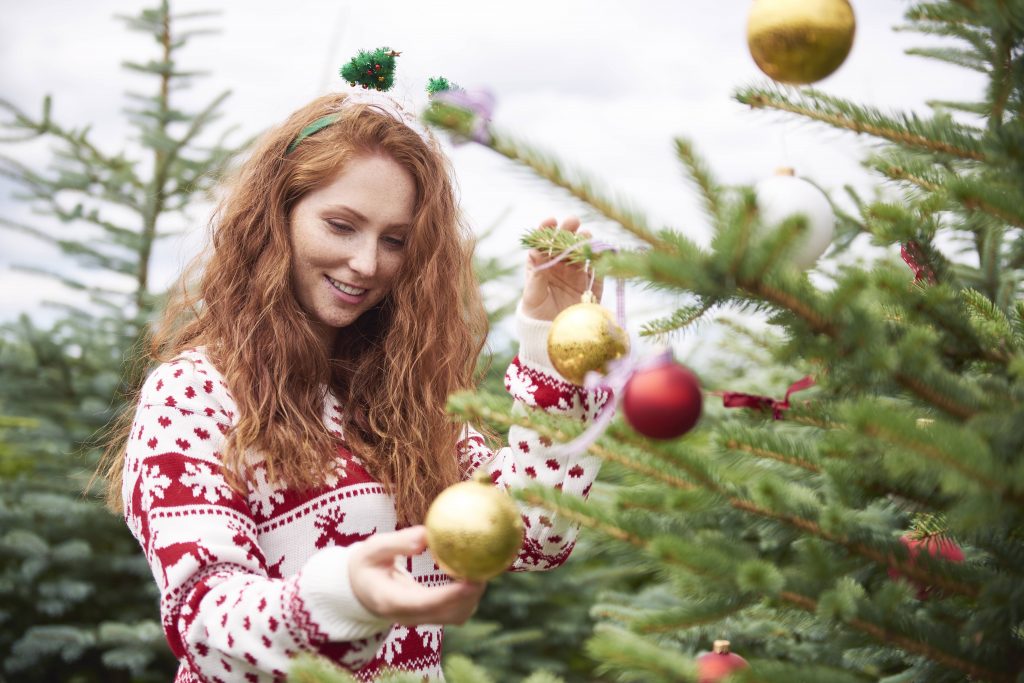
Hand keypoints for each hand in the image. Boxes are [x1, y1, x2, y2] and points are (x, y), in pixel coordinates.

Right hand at [348, 526, 484, 625]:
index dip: (451, 595)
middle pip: (447, 613)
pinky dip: (469, 596)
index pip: (425, 603)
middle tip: (485, 566)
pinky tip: (473, 573)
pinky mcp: (430, 617)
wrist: (359, 589)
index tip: (471, 580)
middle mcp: (407, 617)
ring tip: (481, 567)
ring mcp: (420, 620)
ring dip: (472, 595)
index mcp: (389, 601)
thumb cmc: (367, 565)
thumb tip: (426, 535)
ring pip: (456, 616)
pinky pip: (456, 611)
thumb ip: (397, 543)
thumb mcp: (371, 549)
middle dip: (470, 594)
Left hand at [521, 216, 603, 321]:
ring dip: (584, 242)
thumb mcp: (532, 294)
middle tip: (573, 221)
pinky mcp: (591, 282)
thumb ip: (536, 274)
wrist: (552, 331)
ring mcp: (577, 272)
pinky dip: (599, 259)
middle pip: (564, 242)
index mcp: (542, 263)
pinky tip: (599, 253)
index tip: (551, 221)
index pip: (544, 242)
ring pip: (582, 251)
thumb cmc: (536, 312)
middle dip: (569, 230)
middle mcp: (560, 263)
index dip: (547, 230)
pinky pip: (597, 268)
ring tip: (585, 237)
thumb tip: (535, 252)